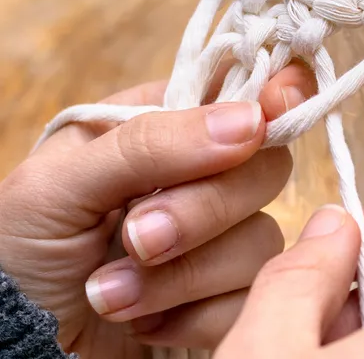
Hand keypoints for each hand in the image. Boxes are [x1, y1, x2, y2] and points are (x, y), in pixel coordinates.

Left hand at [0, 61, 315, 357]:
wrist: (12, 347)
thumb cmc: (16, 256)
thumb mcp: (58, 186)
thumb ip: (149, 144)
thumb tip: (251, 119)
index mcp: (163, 126)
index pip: (242, 90)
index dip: (277, 92)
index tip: (276, 104)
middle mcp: (202, 176)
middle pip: (266, 167)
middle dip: (202, 211)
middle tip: (136, 239)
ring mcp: (219, 239)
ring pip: (262, 238)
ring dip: (182, 276)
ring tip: (110, 296)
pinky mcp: (227, 297)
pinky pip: (255, 295)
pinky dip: (194, 317)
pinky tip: (144, 322)